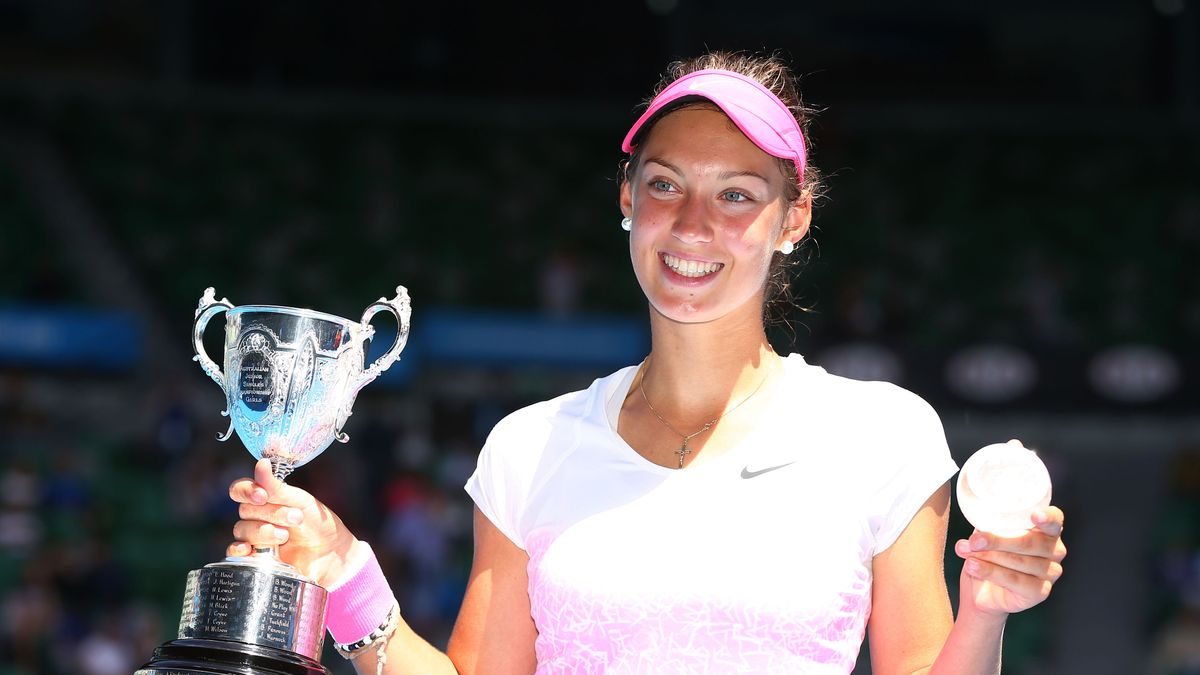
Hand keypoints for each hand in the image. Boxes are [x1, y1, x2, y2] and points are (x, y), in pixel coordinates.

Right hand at [228, 457, 358, 586]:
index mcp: (266, 498)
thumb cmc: (317, 524)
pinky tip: (250, 549)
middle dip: (272, 514)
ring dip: (265, 532)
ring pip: (242, 530)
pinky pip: (234, 552)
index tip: (262, 496)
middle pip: (245, 510)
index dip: (246, 491)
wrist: (330, 553)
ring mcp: (255, 536)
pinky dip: (239, 549)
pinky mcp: (254, 557)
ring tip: (286, 536)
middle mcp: (257, 516)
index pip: (240, 489)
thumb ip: (276, 486)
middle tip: (296, 518)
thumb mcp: (300, 501)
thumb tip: (260, 463)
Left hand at [953, 506, 1066, 616]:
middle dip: (997, 541)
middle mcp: (1054, 550)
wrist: (981, 591)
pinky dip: (990, 572)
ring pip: (1019, 561)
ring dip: (988, 556)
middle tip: (974, 541)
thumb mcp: (988, 534)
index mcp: (1046, 530)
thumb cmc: (989, 555)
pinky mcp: (1040, 592)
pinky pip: (1015, 580)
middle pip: (1029, 542)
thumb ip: (989, 524)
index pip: (1055, 520)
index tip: (1035, 515)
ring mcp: (1050, 572)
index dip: (1048, 517)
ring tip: (966, 553)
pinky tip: (973, 567)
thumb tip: (976, 516)